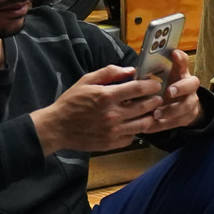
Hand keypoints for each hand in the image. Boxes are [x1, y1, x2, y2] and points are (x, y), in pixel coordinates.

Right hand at [30, 64, 171, 153]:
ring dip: (150, 116)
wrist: (56, 128)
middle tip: (157, 97)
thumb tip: (131, 70)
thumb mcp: (86, 81)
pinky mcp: (111, 143)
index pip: (139, 89)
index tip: (155, 84)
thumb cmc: (71, 102)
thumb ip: (109, 72)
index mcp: (107, 96)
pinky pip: (132, 137)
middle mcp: (113, 114)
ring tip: (149, 111)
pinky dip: (135, 130)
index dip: (152, 85)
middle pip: (146, 107)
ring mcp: (113, 131)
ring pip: (144, 124)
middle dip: (155, 100)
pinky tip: (132, 124)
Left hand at [148, 50, 204, 132]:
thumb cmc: (163, 87)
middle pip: (192, 84)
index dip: (180, 59)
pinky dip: (163, 125)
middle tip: (168, 92)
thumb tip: (138, 66)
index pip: (184, 62)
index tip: (173, 54)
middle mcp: (188, 87)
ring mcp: (190, 102)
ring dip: (171, 110)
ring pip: (187, 107)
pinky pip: (177, 122)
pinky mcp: (186, 117)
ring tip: (156, 114)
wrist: (176, 106)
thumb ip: (153, 69)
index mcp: (180, 73)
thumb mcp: (159, 76)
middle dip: (181, 88)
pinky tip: (149, 126)